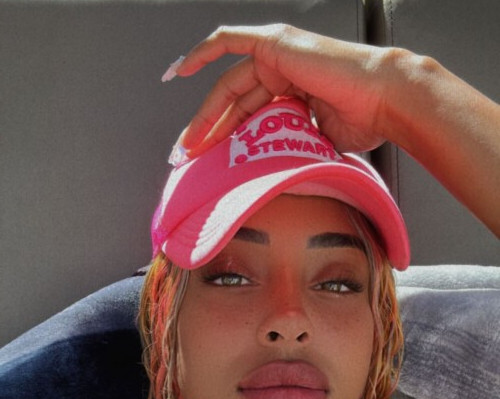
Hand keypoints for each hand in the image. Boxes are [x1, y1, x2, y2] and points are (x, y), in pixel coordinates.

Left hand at [166, 24, 499, 233]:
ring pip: (228, 85)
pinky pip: (230, 42)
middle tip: (188, 159)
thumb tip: (274, 178)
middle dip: (208, 133)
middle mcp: (284, 71)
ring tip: (188, 144)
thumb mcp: (315, 144)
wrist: (382, 100)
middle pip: (234, 103)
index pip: (249, 116)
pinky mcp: (275, 43)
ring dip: (205, 115)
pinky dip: (204, 51)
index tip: (208, 163)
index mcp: (294, 94)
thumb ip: (291, 150)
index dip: (226, 139)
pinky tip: (180, 69)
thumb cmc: (363, 122)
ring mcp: (278, 54)